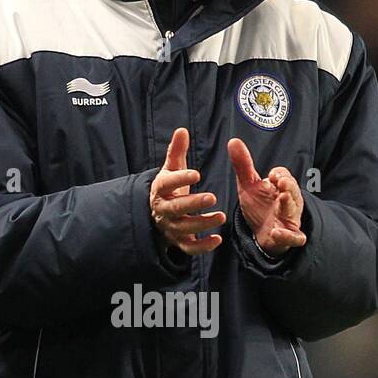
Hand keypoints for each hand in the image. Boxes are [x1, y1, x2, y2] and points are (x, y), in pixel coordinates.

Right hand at [150, 127, 224, 254]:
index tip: (197, 174)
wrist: (155, 215)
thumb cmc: (169, 188)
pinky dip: (202, 247)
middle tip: (213, 197)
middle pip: (176, 208)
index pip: (167, 184)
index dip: (181, 179)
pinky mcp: (178, 242)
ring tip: (221, 216)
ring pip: (184, 228)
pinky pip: (189, 248)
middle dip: (193, 204)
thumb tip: (182, 130)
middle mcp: (163, 210)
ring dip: (202, 224)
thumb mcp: (170, 169)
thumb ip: (176, 151)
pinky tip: (217, 240)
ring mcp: (170, 228)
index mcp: (160, 190)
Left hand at [226, 138, 306, 253]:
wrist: (264, 234)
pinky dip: (288, 235)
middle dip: (288, 186)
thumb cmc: (260, 206)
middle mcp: (289, 201)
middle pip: (293, 191)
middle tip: (281, 183)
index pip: (284, 176)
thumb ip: (243, 165)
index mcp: (281, 187)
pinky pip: (295, 237)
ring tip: (281, 198)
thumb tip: (233, 140)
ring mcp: (290, 219)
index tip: (273, 175)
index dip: (280, 174)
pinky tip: (276, 232)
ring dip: (288, 205)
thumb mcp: (249, 186)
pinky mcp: (289, 237)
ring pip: (294, 211)